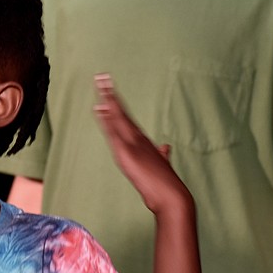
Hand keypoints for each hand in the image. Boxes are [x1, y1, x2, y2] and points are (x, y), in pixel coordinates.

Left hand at [93, 73, 189, 212]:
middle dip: (111, 94)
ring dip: (108, 100)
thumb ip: (162, 155)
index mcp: (143, 141)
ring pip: (118, 117)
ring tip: (100, 83)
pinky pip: (114, 131)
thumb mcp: (161, 166)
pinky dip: (107, 118)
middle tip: (101, 76)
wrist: (172, 196)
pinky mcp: (127, 152)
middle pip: (121, 112)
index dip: (117, 104)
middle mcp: (138, 138)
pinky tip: (101, 107)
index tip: (109, 89)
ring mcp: (132, 144)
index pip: (126, 118)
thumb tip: (165, 147)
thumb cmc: (166, 184)